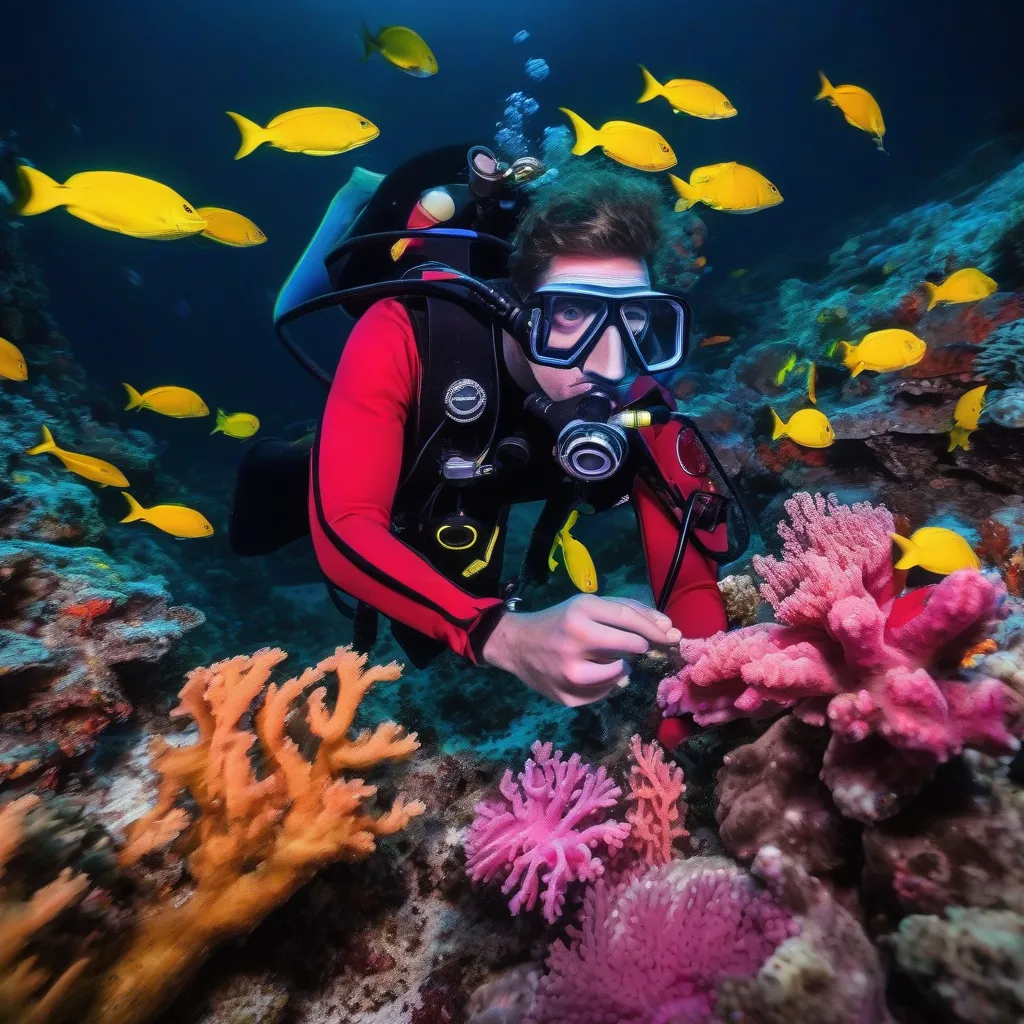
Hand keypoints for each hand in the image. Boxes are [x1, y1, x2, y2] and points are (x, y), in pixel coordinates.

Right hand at [481, 595, 680, 706]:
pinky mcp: (568, 697)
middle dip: (639, 646)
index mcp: (580, 611)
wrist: (517, 645)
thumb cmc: (560, 621)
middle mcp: (575, 640)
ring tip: (607, 659)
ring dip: (622, 667)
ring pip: (620, 674)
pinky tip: (592, 674)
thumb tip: (668, 628)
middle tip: (635, 646)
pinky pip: (606, 693)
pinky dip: (607, 684)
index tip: (669, 634)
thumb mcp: (587, 605)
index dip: (654, 629)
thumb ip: (626, 611)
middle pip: (630, 646)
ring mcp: (570, 672)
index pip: (629, 619)